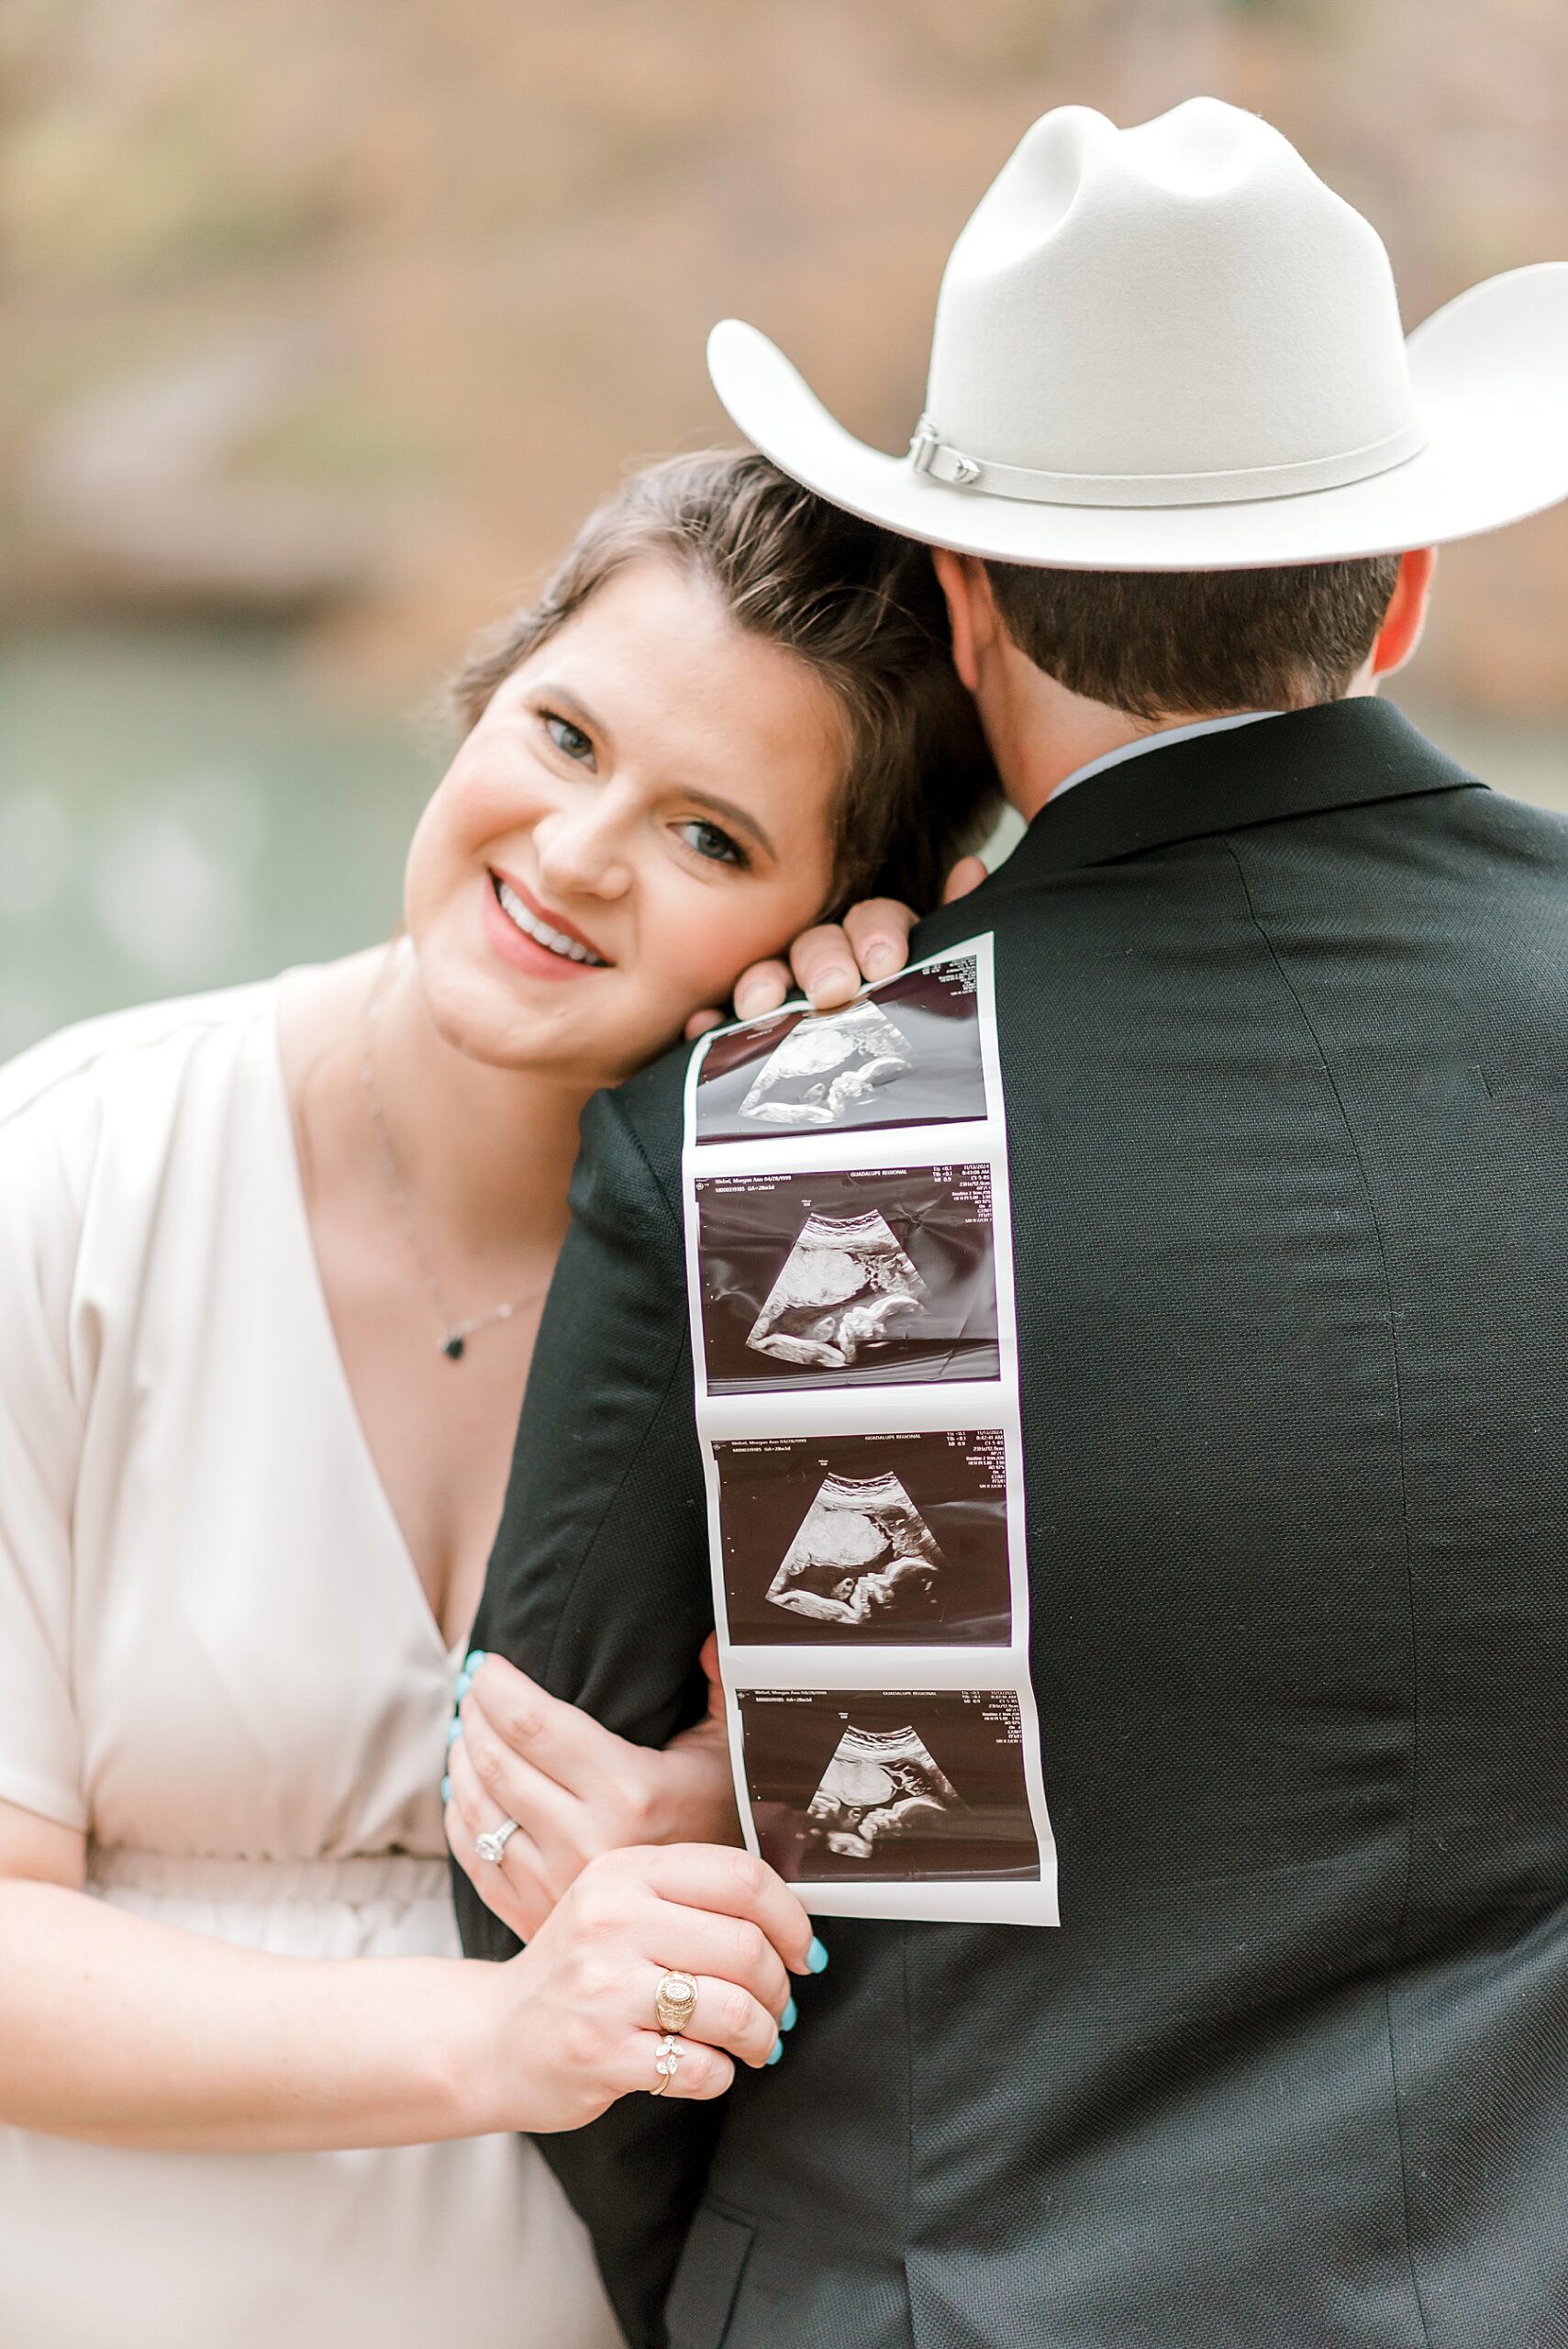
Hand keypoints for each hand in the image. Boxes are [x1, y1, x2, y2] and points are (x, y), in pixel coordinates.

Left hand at [446, 1640, 740, 1940]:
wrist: (705, 1932)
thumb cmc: (720, 1827)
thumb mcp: (731, 1753)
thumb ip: (724, 1688)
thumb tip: (714, 1638)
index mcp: (630, 1790)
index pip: (534, 1724)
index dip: (498, 1687)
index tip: (487, 1665)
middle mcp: (585, 1839)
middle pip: (497, 1758)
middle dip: (475, 1712)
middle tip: (472, 1686)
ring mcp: (552, 1882)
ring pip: (477, 1804)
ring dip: (462, 1756)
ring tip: (468, 1728)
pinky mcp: (530, 1913)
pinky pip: (473, 1852)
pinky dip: (460, 1811)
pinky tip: (467, 1785)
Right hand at [471, 1844, 814, 2133]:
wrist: (492, 2038)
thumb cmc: (575, 1972)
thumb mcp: (618, 1906)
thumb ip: (690, 1898)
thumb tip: (792, 1923)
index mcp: (625, 1872)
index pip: (741, 1876)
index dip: (792, 1918)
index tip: (802, 1951)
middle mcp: (613, 1922)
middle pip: (746, 1946)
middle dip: (780, 1988)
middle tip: (780, 2007)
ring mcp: (604, 1990)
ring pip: (734, 2009)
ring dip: (762, 2035)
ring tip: (756, 2042)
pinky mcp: (601, 2054)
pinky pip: (702, 2067)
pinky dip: (722, 2074)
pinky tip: (708, 2067)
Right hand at [683, 853, 987, 1038]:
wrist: (890, 1132)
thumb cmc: (915, 1044)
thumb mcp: (941, 987)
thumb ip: (959, 929)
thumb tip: (972, 866)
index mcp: (879, 952)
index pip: (875, 922)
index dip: (878, 933)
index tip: (885, 962)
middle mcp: (829, 969)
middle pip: (819, 946)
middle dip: (823, 961)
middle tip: (834, 991)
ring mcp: (782, 1003)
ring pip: (768, 978)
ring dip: (762, 982)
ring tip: (760, 1003)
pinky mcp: (742, 1040)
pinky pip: (717, 1025)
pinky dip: (708, 1024)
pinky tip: (702, 1025)